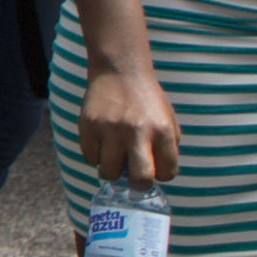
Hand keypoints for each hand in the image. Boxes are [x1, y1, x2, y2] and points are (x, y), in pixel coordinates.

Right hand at [75, 58, 181, 189]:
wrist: (120, 71)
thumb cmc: (147, 100)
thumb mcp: (168, 120)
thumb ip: (166, 148)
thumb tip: (157, 175)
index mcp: (163, 130)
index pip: (167, 173)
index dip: (161, 175)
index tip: (155, 169)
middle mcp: (138, 131)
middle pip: (139, 179)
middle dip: (137, 185)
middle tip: (133, 179)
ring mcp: (110, 129)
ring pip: (109, 172)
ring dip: (112, 170)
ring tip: (115, 157)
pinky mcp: (88, 126)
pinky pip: (90, 157)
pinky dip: (96, 155)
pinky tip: (102, 143)